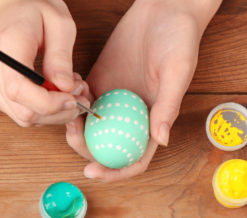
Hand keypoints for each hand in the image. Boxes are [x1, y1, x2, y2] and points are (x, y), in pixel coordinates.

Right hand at [0, 0, 90, 126]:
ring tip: (68, 91)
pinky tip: (52, 93)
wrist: (6, 6)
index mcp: (5, 45)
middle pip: (22, 111)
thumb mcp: (59, 24)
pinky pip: (17, 112)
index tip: (74, 100)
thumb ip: (61, 58)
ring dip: (51, 112)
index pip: (18, 90)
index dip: (49, 104)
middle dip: (57, 112)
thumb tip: (66, 89)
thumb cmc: (33, 9)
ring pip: (22, 117)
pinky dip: (40, 109)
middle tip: (79, 97)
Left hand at [66, 0, 220, 180]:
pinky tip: (71, 84)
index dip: (114, 172)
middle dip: (85, 149)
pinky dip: (72, 97)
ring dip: (74, 125)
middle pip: (106, 148)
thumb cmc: (180, 38)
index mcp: (153, 121)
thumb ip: (168, 106)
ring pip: (90, 127)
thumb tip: (160, 141)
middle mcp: (132, 116)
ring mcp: (114, 100)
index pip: (133, 159)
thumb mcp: (177, 72)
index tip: (92, 171)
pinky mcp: (100, 80)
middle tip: (71, 134)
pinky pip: (81, 98)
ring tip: (66, 108)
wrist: (165, 7)